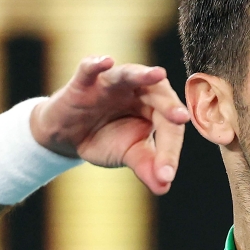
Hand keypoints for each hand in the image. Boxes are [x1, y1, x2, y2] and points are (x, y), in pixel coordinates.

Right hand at [29, 56, 189, 194]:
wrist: (68, 137)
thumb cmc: (105, 139)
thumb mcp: (128, 154)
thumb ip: (147, 167)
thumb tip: (164, 188)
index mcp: (155, 107)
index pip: (169, 126)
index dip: (169, 151)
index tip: (166, 174)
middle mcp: (138, 90)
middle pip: (158, 93)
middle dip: (169, 105)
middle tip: (181, 118)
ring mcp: (111, 84)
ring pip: (129, 74)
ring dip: (143, 74)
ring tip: (159, 74)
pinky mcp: (83, 83)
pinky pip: (89, 69)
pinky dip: (96, 64)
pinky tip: (106, 62)